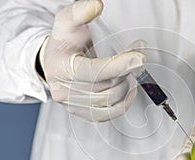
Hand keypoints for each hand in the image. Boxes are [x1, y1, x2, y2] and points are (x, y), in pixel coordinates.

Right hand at [40, 0, 144, 121]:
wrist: (54, 65)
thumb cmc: (64, 44)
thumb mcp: (66, 22)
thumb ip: (79, 11)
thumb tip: (96, 5)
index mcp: (61, 68)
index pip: (93, 71)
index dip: (119, 65)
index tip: (140, 57)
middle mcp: (65, 91)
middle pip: (107, 86)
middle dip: (128, 69)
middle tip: (138, 53)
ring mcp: (74, 105)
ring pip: (112, 100)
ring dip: (128, 83)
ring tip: (131, 68)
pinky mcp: (84, 113)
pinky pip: (110, 114)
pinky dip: (125, 102)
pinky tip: (128, 88)